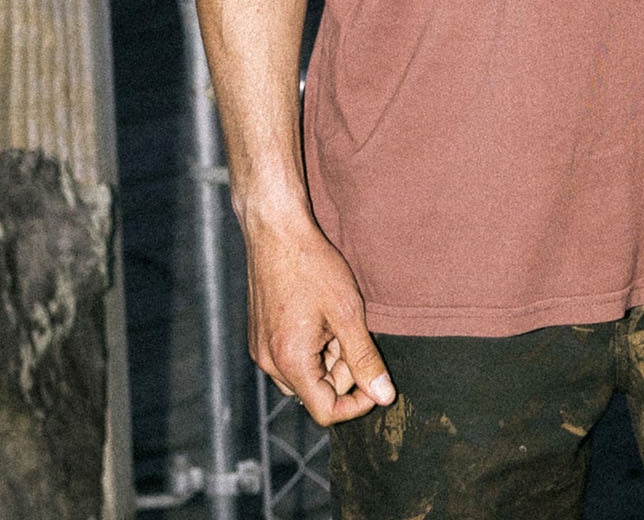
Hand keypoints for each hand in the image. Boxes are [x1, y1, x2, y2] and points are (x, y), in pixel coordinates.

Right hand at [243, 201, 395, 423]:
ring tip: (333, 318)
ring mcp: (262, 350)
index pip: (326, 411)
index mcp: (291, 362)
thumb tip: (384, 397)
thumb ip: (365, 359)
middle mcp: (270, 363)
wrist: (275, 232)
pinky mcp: (259, 337)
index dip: (357, 404)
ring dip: (327, 357)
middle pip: (316, 393)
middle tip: (349, 329)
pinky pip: (290, 359)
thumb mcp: (348, 312)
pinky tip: (317, 315)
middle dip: (342, 371)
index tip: (376, 382)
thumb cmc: (312, 266)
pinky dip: (310, 347)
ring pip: (304, 375)